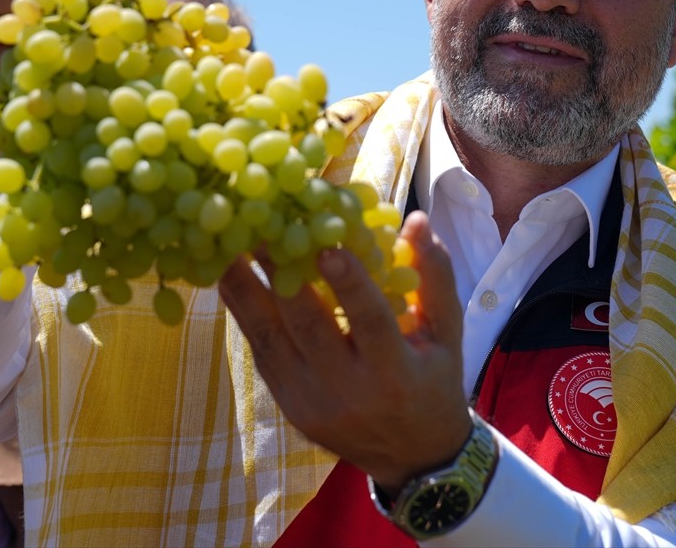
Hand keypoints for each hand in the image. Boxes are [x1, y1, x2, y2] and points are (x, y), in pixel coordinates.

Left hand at [218, 210, 471, 494]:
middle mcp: (348, 391)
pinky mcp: (287, 402)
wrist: (412, 455)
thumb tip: (417, 220)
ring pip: (269, 337)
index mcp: (395, 373)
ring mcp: (310, 400)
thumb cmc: (433, 380)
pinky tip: (229, 273)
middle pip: (308, 326)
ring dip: (246, 287)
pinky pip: (260, 350)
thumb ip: (435, 276)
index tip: (328, 245)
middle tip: (263, 224)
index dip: (350, 284)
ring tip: (228, 241)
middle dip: (283, 273)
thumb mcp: (447, 333)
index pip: (370, 322)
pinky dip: (243, 310)